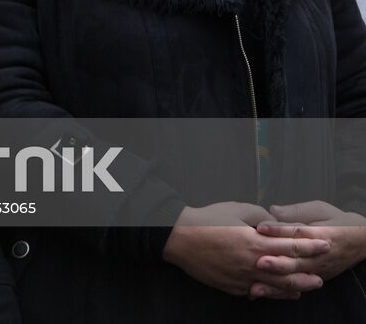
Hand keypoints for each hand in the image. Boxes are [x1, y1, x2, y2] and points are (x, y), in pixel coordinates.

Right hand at [162, 202, 328, 298]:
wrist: (177, 237)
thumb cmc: (205, 220)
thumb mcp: (236, 209)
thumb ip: (260, 216)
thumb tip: (274, 223)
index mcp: (255, 242)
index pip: (291, 246)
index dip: (310, 246)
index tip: (323, 244)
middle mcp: (252, 263)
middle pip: (288, 273)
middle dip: (307, 274)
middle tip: (320, 277)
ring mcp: (242, 278)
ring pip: (274, 287)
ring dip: (291, 288)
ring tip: (303, 288)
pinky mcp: (231, 286)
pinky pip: (255, 291)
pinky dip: (268, 292)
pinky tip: (274, 291)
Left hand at [254, 201, 365, 289]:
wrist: (363, 241)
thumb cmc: (340, 222)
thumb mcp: (321, 210)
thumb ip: (297, 211)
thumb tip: (273, 210)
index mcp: (322, 234)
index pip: (298, 232)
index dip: (279, 230)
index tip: (261, 227)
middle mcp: (320, 254)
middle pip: (298, 259)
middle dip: (278, 262)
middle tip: (259, 262)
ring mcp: (319, 268)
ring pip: (297, 275)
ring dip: (277, 279)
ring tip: (259, 282)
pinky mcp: (318, 277)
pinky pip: (299, 285)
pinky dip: (283, 289)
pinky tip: (267, 290)